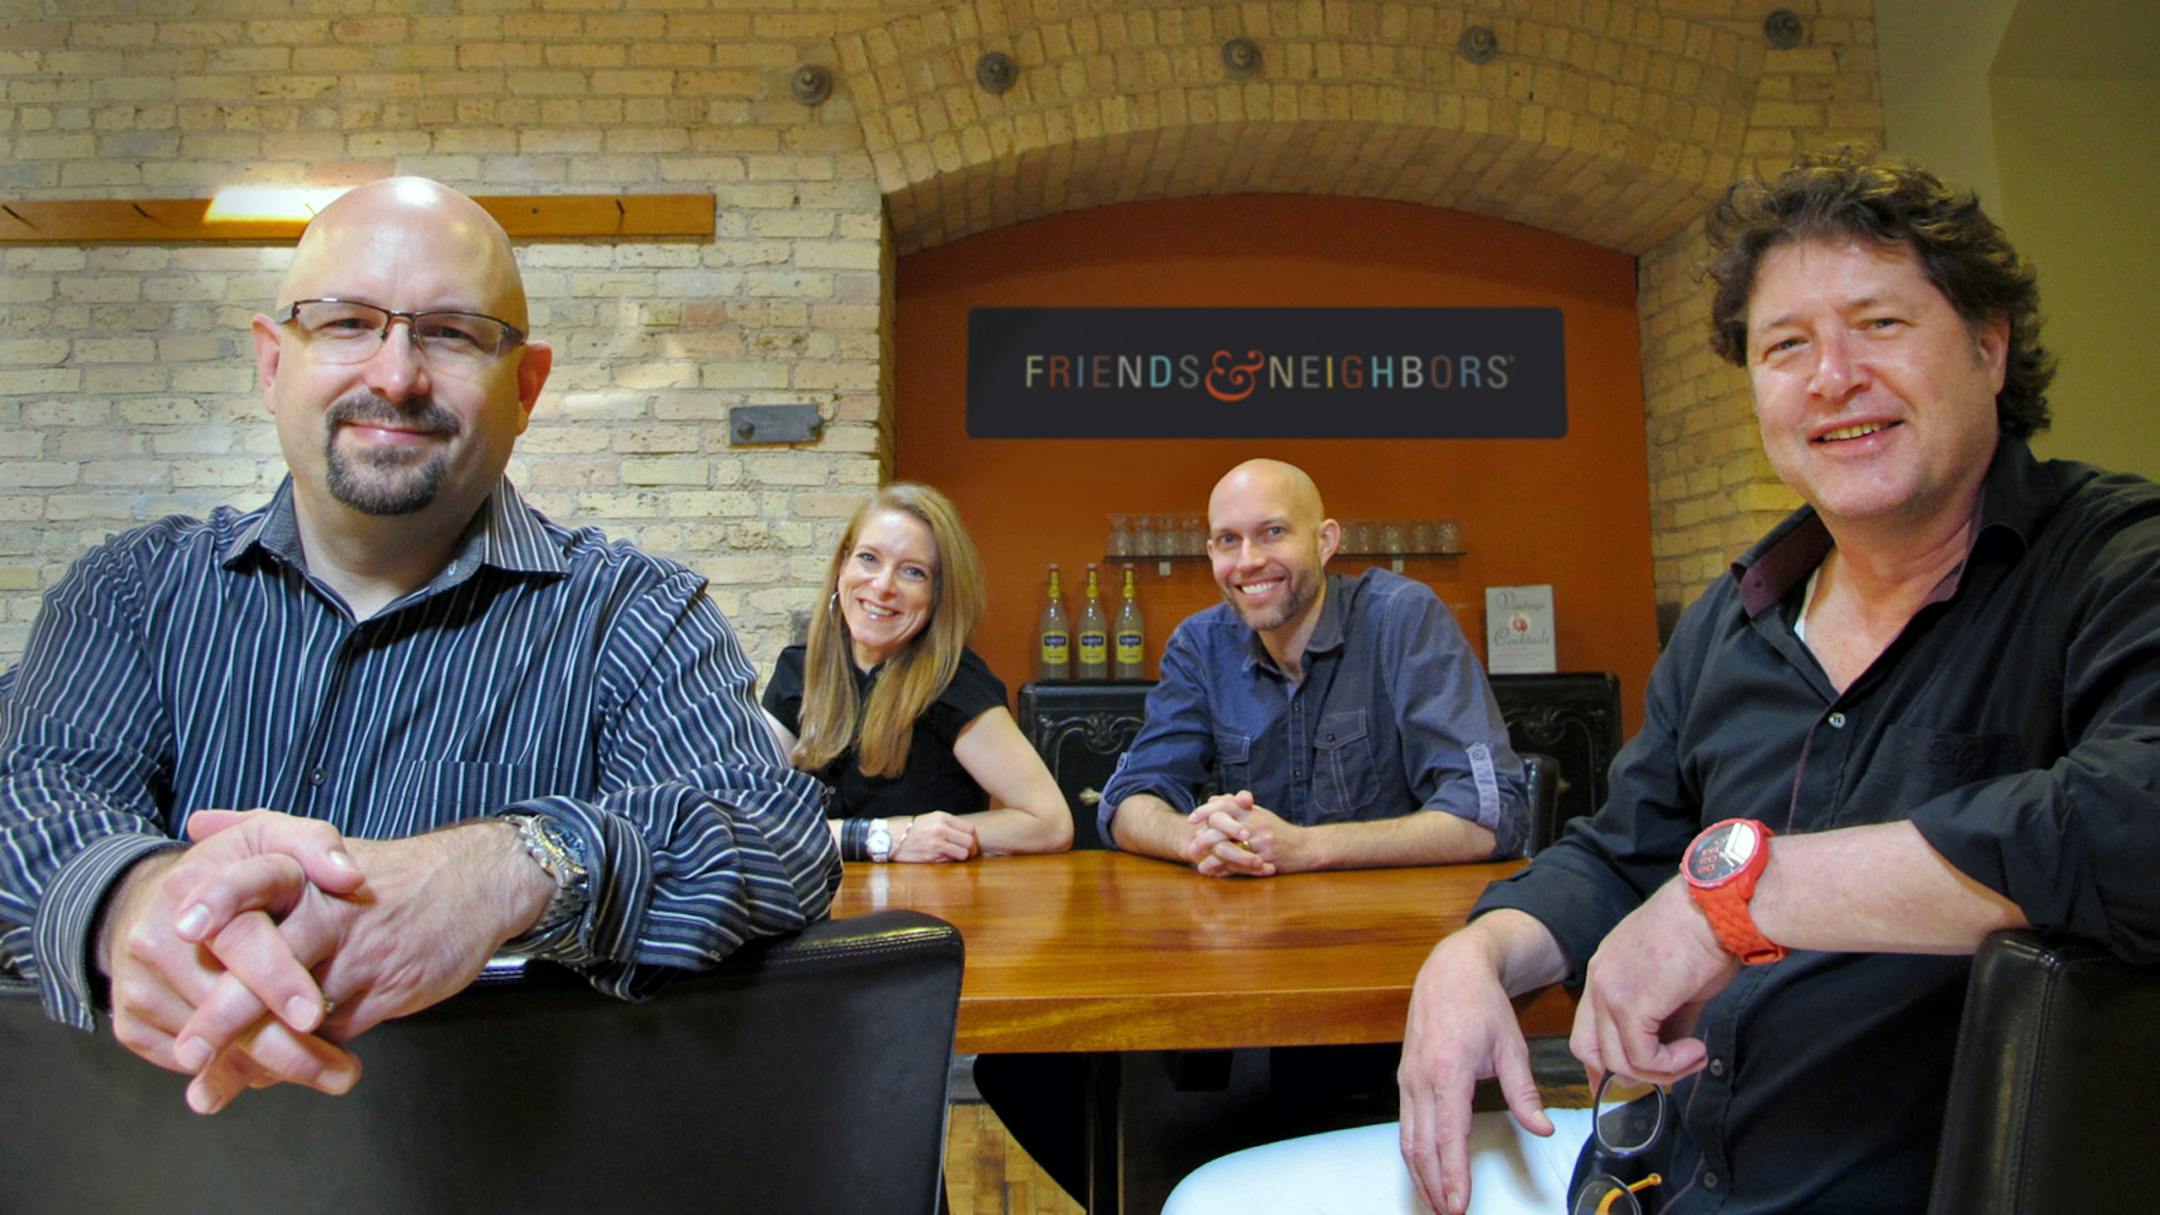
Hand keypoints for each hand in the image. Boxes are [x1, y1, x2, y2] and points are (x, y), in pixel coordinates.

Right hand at [97, 809, 368, 1103]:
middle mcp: (156, 938)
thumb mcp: (273, 839)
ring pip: (213, 1046)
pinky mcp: (130, 1025)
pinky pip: (189, 1063)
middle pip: (226, 1005)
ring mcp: (138, 985)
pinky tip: (281, 1070)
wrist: (150, 903)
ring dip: (275, 1067)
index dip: (275, 977)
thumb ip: (316, 846)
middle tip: (344, 1073)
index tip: (312, 1013)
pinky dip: (238, 1073)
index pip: (239, 938)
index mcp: (194, 886)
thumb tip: (350, 877)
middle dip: (287, 1047)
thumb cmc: (235, 872)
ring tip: (334, 1073)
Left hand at [171, 816, 552, 1112]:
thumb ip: (256, 834)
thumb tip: (197, 821)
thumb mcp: (325, 845)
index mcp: (309, 873)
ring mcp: (361, 955)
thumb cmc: (389, 873)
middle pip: (272, 962)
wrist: (476, 884)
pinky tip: (272, 1070)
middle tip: (187, 1050)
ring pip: (301, 1012)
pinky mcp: (388, 990)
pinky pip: (334, 1034)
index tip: (181, 930)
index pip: (257, 879)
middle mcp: (332, 911)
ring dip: (255, 1055)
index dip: (220, 901)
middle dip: (225, 1014)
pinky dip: (300, 1057)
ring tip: (212, 1087)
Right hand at [890, 812, 978, 862]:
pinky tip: (945, 858)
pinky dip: (951, 861)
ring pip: (964, 853)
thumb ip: (948, 825)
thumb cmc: (911, 829)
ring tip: (958, 857)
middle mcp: (941, 829)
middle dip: (972, 849)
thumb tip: (968, 835)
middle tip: (969, 852)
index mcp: (942, 817)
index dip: (973, 838)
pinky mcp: (931, 856)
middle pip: (970, 841)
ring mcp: (936, 843)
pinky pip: (951, 860)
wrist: (890, 838)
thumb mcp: (931, 819)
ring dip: (964, 857)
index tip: (970, 842)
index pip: (970, 828)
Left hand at [1183, 791, 1306, 876]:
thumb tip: (1212, 799)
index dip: (1206, 810)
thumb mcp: (1259, 814)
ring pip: (1229, 849)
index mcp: (1252, 812)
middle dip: (1204, 837)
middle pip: (1223, 827)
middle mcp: (1255, 824)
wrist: (1305, 847)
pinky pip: (1240, 866)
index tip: (1191, 818)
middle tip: (1191, 847)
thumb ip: (1236, 807)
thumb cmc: (1279, 831)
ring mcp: (1261, 842)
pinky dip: (1224, 870)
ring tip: (1198, 863)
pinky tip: (1213, 874)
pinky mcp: (1265, 859)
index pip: (1225, 805)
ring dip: (1211, 857)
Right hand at [1396, 929, 1553, 1214]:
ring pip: (1408, 1141)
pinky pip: (1405, 1126)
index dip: (1454, 1174)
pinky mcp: (1405, 1080)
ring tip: (1438, 1205)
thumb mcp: (1512, 1046)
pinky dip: (1414, 1156)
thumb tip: (1542, 1128)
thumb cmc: (1482, 1005)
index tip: (1460, 1204)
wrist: (1450, 972)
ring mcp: (1408, 1080)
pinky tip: (1425, 1173)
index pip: (1449, 1135)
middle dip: (1435, 1186)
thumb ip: (1525, 1092)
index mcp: (1449, 1070)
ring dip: (1421, 1177)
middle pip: (1422, 1146)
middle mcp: (1421, 1079)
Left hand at [1569, 878, 1736, 1089]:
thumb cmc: (1705, 936)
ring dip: (1661, 1071)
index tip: (1634, 1079)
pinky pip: (1643, 1057)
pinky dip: (1672, 1065)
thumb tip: (1671, 1058)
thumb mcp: (1677, 985)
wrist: (1716, 910)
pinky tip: (1696, 1050)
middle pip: (1587, 1051)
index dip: (1605, 1062)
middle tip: (1668, 1075)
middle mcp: (1599, 981)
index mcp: (1605, 971)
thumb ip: (1666, 1022)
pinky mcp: (1632, 1004)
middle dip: (1626, 1075)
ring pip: (1618, 1062)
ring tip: (1694, 1057)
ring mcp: (1611, 992)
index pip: (1585, 1030)